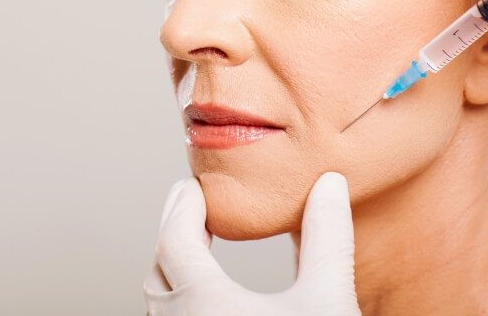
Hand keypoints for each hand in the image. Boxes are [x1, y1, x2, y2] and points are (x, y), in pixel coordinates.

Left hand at [143, 172, 360, 315]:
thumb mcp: (325, 302)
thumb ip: (326, 238)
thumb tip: (329, 183)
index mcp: (205, 305)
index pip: (175, 239)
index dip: (185, 206)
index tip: (198, 186)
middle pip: (158, 268)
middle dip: (173, 228)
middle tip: (191, 203)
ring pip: (157, 302)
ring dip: (171, 265)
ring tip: (195, 242)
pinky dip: (176, 297)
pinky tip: (203, 298)